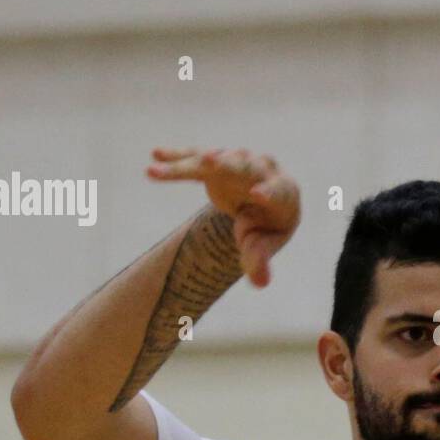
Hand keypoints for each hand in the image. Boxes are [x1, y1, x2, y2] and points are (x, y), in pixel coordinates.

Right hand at [147, 148, 300, 287]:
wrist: (263, 203)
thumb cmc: (265, 228)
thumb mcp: (263, 245)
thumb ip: (259, 261)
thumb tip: (260, 284)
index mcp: (283, 192)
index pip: (277, 191)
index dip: (268, 193)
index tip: (256, 195)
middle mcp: (262, 170)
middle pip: (244, 166)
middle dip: (226, 164)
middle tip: (209, 159)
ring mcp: (237, 162)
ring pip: (212, 160)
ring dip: (186, 164)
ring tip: (156, 170)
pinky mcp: (215, 161)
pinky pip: (194, 156)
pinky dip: (176, 156)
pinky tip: (156, 154)